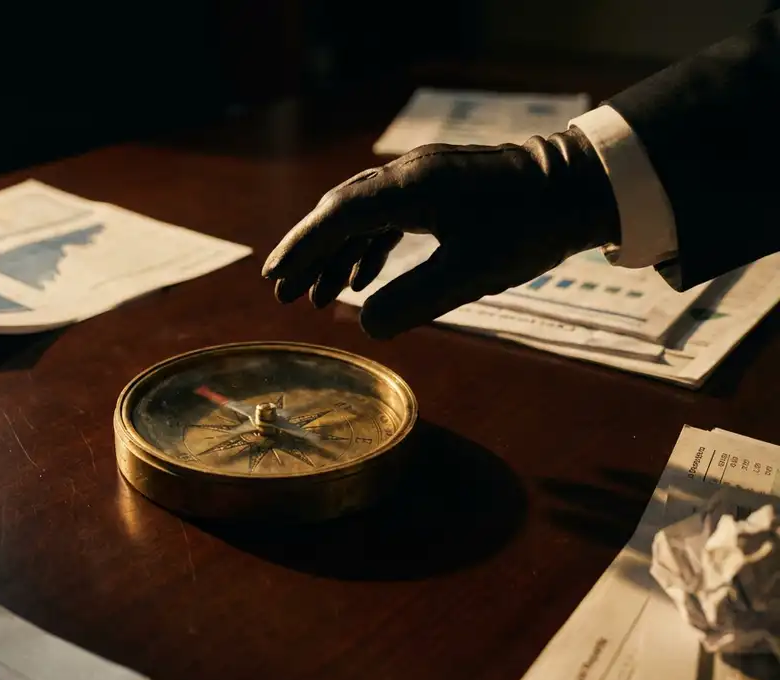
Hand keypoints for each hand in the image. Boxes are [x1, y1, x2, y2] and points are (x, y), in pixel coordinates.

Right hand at [261, 127, 619, 338]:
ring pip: (362, 216)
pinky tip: (361, 281)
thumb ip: (415, 301)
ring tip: (318, 298)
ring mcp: (423, 178)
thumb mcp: (471, 273)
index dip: (303, 248)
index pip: (338, 216)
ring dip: (337, 256)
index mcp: (410, 188)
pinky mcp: (438, 188)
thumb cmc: (529, 228)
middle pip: (340, 212)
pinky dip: (367, 249)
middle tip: (285, 293)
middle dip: (311, 254)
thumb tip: (365, 327)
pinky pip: (387, 217)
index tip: (276, 278)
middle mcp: (408, 175)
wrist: (580, 187)